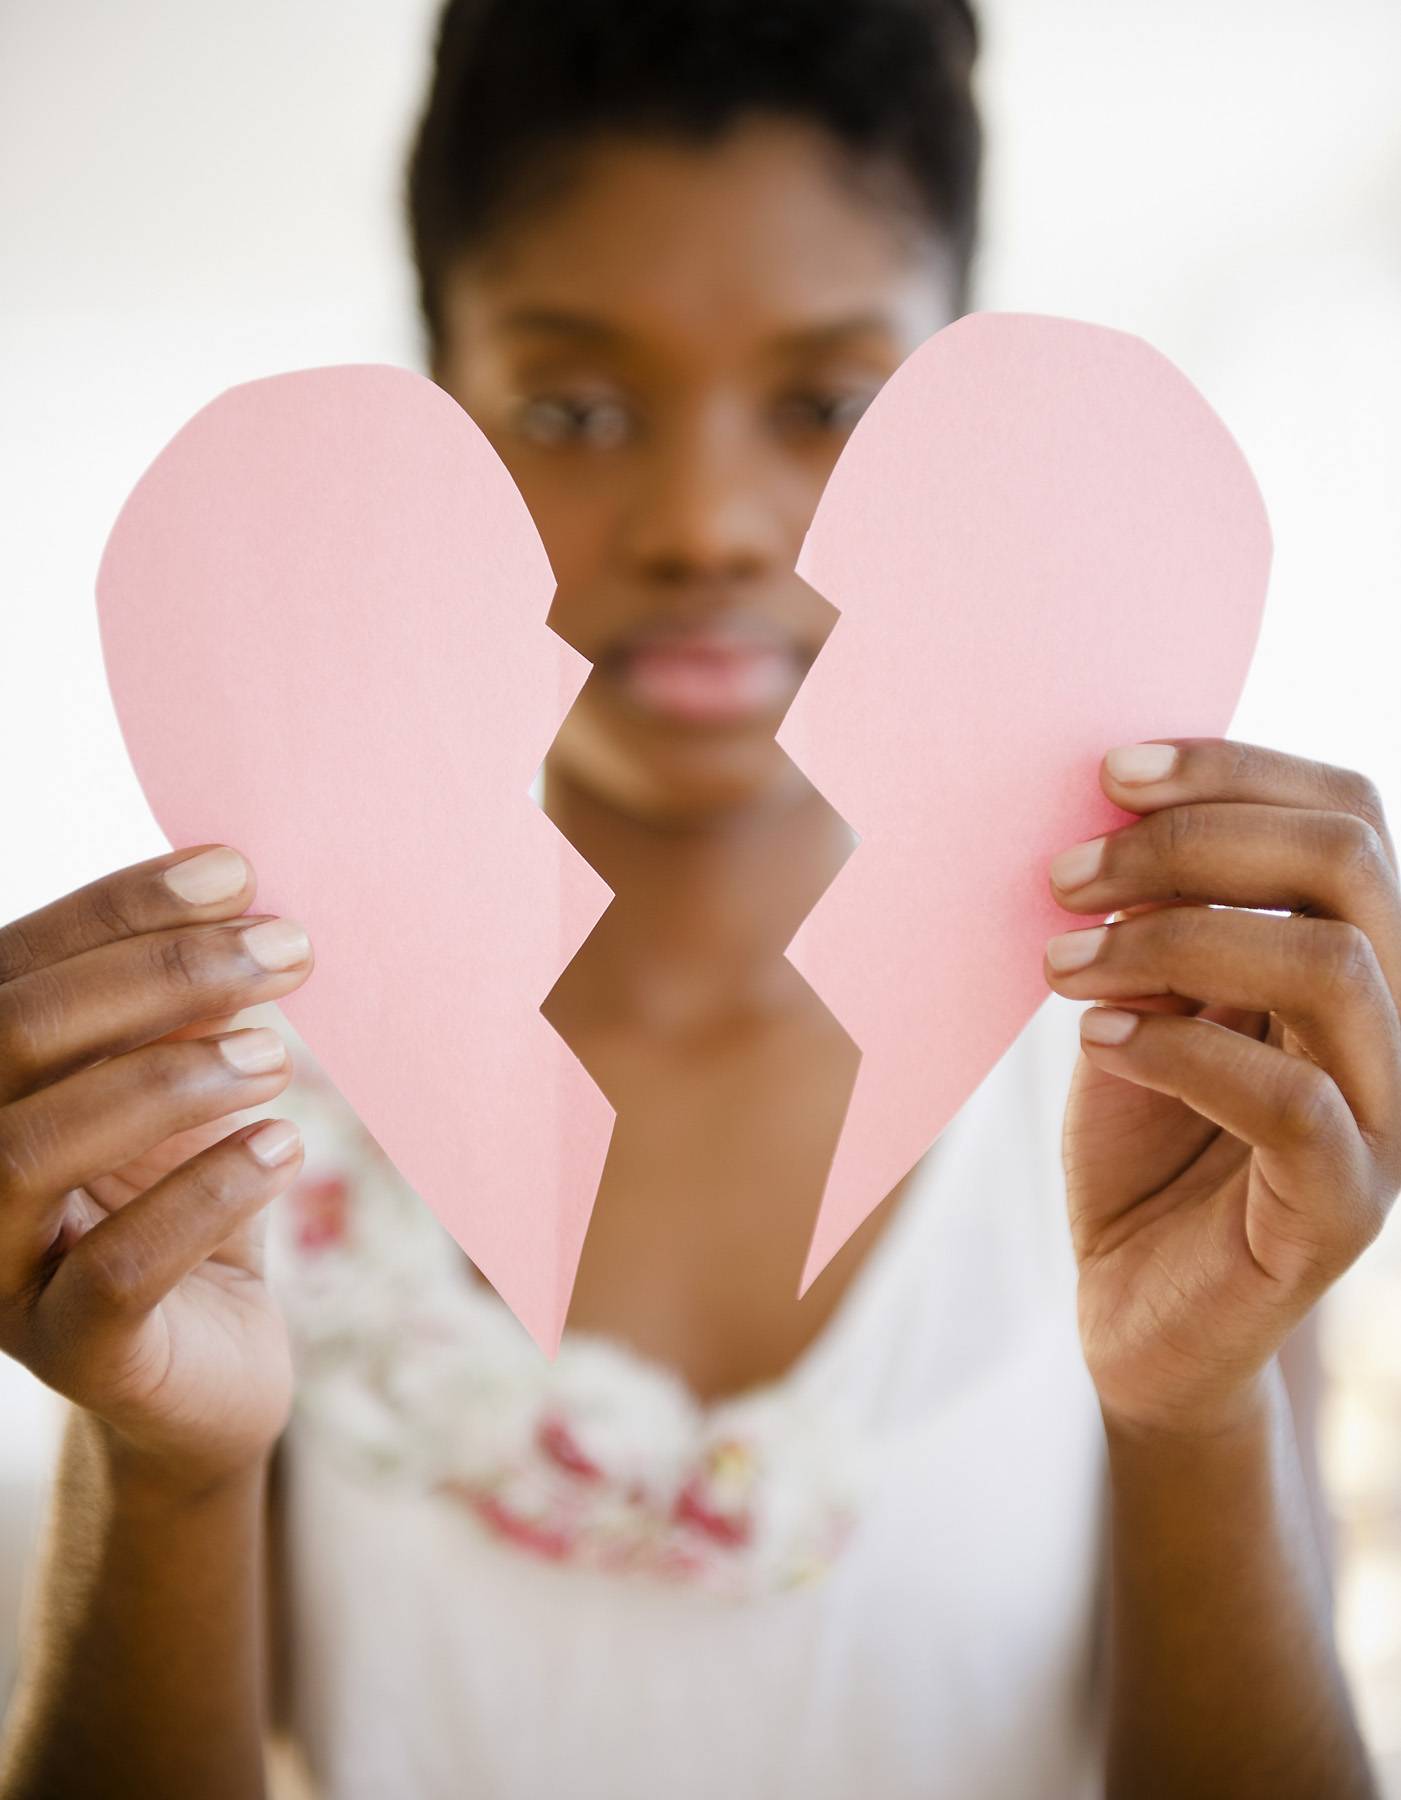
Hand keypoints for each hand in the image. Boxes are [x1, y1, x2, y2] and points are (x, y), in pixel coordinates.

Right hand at [0, 846, 313, 1488]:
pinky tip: (282, 1147)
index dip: (119, 909)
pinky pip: (113, 1270)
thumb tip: (231, 895)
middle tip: (285, 950)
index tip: (235, 871)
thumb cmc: (185, 1194)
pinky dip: (203, 1193)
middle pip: (8, 1036)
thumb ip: (178, 1007)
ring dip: (167, 1080)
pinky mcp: (68, 1353)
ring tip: (279, 1055)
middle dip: (154, 975)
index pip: (15, 969)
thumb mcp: (180, 1083)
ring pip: (27, 1151)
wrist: (211, 1359)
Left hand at [1045, 738, 1400, 1436]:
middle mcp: (1390, 1021)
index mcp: (1350, 954)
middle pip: (1351, 862)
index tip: (1109, 774)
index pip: (1346, 815)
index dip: (1236, 769)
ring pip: (1332, 966)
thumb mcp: (1140, 1007)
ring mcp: (1383, 1115)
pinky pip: (1292, 1100)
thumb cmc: (1142, 1145)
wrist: (1139, 1310)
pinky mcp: (1344, 1207)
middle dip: (1194, 840)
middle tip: (1066, 872)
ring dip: (1171, 940)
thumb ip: (1153, 924)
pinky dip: (1180, 1049)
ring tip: (1058, 960)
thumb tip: (1107, 816)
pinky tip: (1097, 1038)